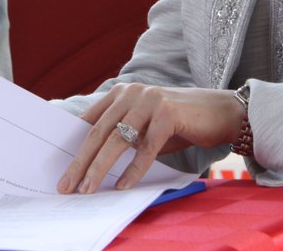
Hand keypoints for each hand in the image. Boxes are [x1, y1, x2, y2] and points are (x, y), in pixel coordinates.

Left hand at [57, 83, 243, 193]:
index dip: (74, 147)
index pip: (90, 121)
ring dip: (100, 168)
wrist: (219, 112)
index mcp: (121, 93)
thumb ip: (121, 134)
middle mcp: (132, 93)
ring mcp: (149, 101)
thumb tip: (91, 161)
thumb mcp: (144, 125)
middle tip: (67, 185)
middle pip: (98, 132)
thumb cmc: (177, 123)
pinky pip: (146, 148)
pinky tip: (122, 186)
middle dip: (80, 162)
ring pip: (117, 140)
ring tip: (88, 189)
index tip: (62, 171)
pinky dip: (133, 170)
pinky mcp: (168, 114)